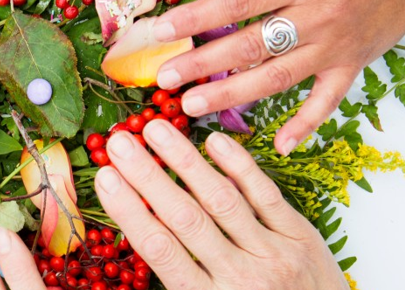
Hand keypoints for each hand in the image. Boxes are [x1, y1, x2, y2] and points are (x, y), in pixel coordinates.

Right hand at [93, 120, 346, 289]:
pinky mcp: (300, 237)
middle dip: (148, 176)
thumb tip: (137, 231)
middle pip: (185, 218)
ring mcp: (272, 253)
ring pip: (222, 200)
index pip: (159, 248)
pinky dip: (240, 166)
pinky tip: (214, 140)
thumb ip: (177, 277)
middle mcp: (239, 277)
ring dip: (185, 161)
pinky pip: (266, 195)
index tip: (104, 178)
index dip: (129, 210)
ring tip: (155, 130)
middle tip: (120, 143)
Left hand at [149, 0, 404, 154]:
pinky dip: (305, 125)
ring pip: (276, 78)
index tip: (161, 31)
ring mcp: (334, 47)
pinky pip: (327, 101)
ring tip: (192, 106)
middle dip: (202, 65)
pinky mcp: (350, 66)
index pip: (240, 0)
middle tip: (164, 79)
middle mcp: (317, 16)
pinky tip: (279, 145)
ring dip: (232, 96)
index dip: (197, 17)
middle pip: (250, 46)